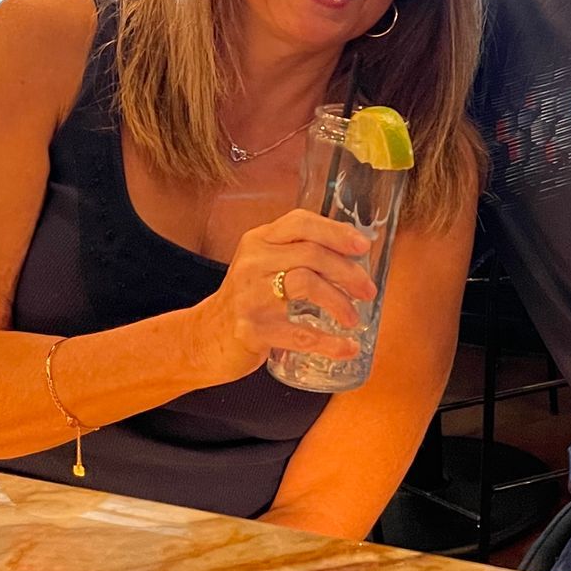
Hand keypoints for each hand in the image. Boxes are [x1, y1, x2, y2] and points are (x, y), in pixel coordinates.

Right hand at [192, 209, 377, 384]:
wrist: (202, 339)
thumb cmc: (246, 300)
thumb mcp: (263, 266)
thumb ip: (297, 254)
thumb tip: (352, 253)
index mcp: (259, 241)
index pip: (301, 222)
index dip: (336, 231)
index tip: (363, 247)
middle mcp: (253, 262)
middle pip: (311, 254)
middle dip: (348, 272)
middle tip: (367, 291)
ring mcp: (250, 296)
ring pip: (307, 284)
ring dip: (339, 302)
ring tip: (353, 318)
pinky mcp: (252, 330)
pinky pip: (300, 334)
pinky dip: (330, 342)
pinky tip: (347, 348)